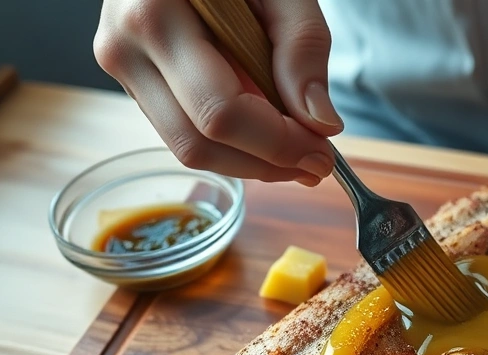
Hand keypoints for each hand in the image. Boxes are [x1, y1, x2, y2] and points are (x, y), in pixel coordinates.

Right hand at [93, 0, 341, 185]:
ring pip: (187, 148)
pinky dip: (231, 144)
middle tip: (318, 162)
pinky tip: (268, 133)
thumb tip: (320, 122)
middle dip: (266, 164)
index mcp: (155, 15)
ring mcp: (122, 66)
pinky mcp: (133, 80)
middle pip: (198, 143)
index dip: (277, 144)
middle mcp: (124, 47)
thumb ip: (302, 47)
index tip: (324, 152)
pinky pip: (182, 130)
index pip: (219, 111)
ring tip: (298, 150)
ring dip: (250, 162)